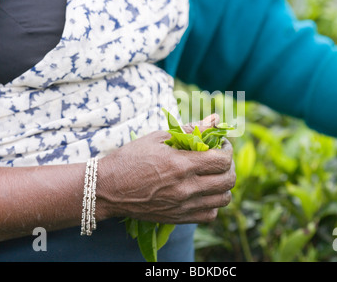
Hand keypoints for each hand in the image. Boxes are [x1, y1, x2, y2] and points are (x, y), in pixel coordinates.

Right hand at [97, 115, 235, 223]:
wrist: (107, 189)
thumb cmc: (130, 158)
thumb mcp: (158, 138)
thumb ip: (190, 130)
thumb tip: (215, 119)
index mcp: (180, 165)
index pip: (222, 160)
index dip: (227, 150)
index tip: (220, 144)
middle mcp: (185, 188)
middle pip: (228, 180)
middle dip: (229, 166)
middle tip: (220, 158)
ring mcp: (183, 206)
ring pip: (223, 200)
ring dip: (223, 185)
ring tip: (213, 175)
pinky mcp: (178, 218)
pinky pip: (209, 215)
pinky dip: (212, 203)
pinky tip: (203, 192)